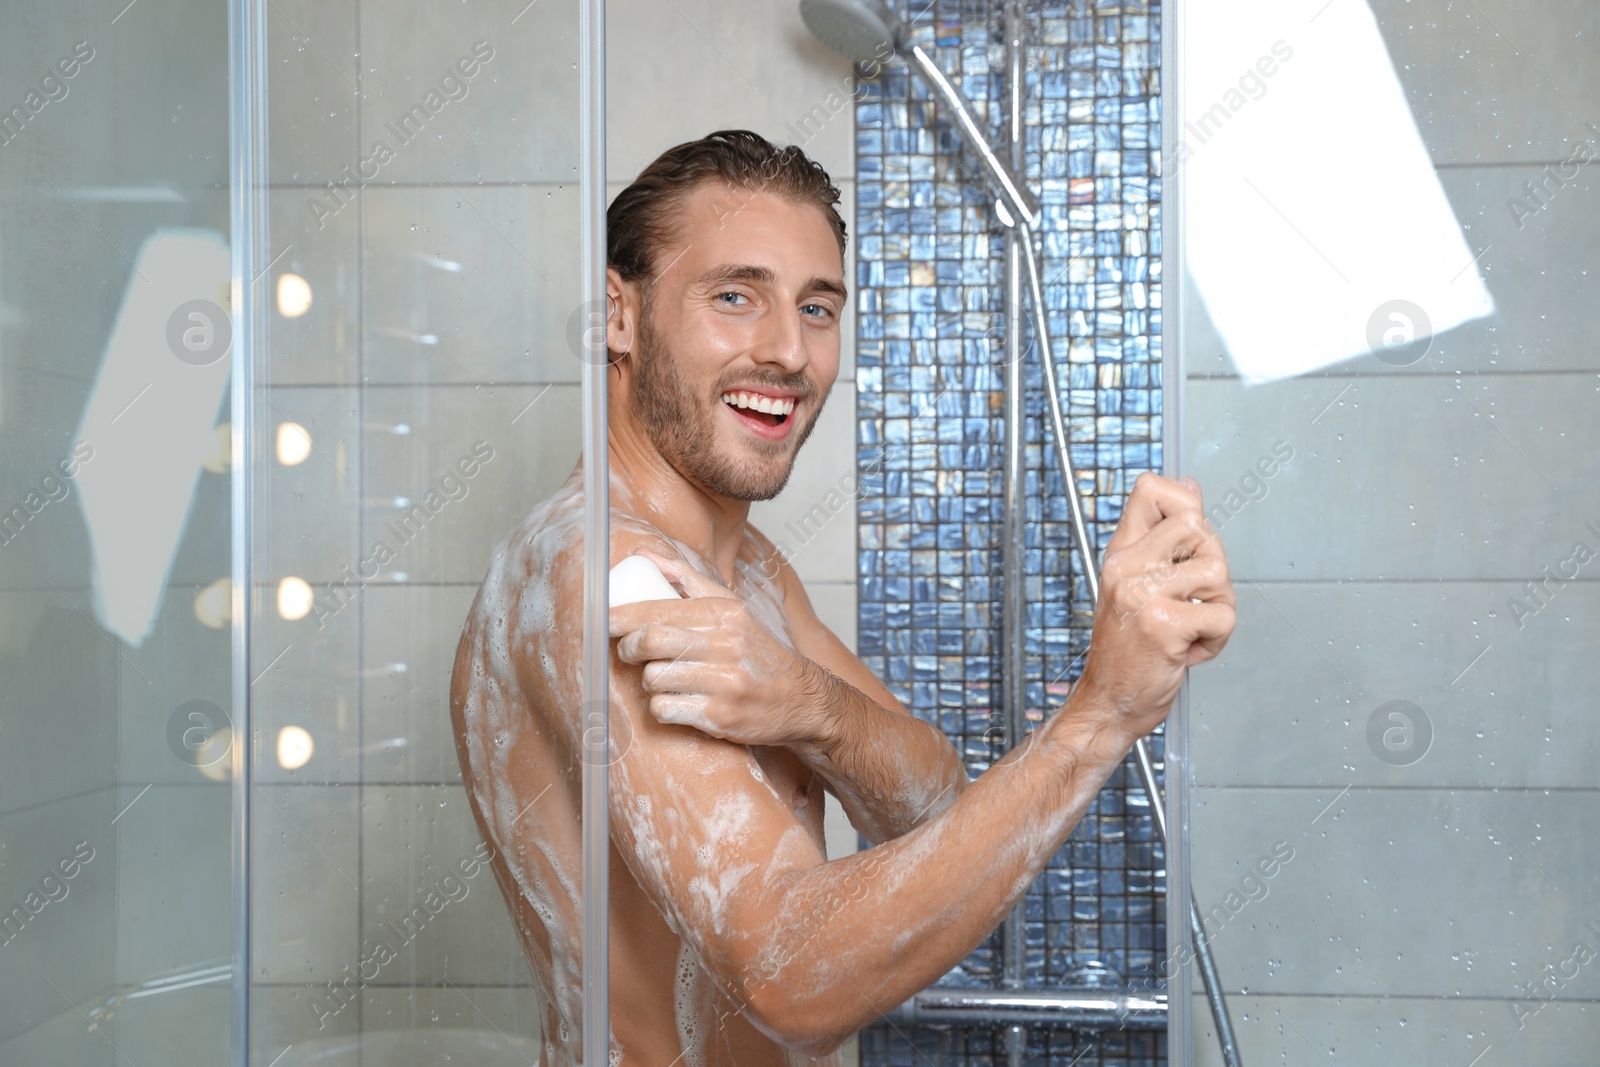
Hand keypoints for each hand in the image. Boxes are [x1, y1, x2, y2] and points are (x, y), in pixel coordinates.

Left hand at [608, 550, 833, 746]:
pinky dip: (662, 708)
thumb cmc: (759, 653)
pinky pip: (666, 710)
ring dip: (649, 681)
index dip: (622, 617)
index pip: (658, 610)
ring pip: (654, 679)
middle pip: (651, 641)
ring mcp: (723, 683)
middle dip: (629, 648)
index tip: (605, 620)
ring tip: (663, 679)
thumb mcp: (732, 609)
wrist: (803, 700)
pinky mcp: (720, 716)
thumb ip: (687, 580)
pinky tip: (677, 703)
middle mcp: (725, 646)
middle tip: (628, 652)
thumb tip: (644, 556)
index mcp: (724, 615)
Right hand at [1073, 473, 1235, 744]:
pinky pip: (1223, 616)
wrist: (1107, 702)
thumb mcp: (1136, 582)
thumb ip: (1164, 536)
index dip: (1184, 504)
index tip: (1185, 543)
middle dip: (1211, 563)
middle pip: (1196, 524)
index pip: (1151, 489)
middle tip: (1193, 597)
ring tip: (1191, 626)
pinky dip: (1217, 640)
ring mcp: (1142, 595)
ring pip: (1217, 570)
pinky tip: (1189, 650)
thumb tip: (1191, 487)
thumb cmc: (1126, 648)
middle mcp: (1126, 568)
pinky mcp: (1163, 626)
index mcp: (1120, 554)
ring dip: (1217, 607)